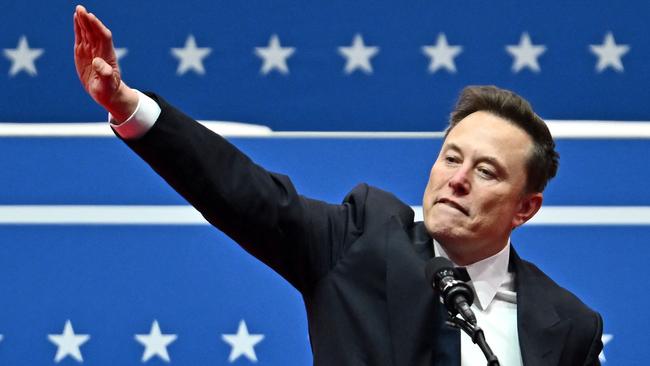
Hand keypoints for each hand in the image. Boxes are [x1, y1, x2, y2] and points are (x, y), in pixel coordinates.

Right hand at [74, 5, 136, 121]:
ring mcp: (91, 50)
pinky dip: (78, 27)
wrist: (106, 92)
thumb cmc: (108, 90)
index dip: (98, 27)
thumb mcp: (107, 85)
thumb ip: (104, 73)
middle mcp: (100, 50)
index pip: (104, 38)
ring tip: (79, 9)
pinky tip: (76, 18)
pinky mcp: (83, 52)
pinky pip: (81, 37)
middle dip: (88, 21)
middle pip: (94, 32)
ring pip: (87, 32)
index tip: (91, 18)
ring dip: (83, 21)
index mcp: (107, 56)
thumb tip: (98, 61)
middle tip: (81, 9)